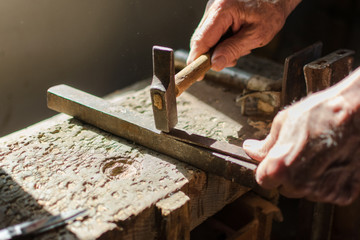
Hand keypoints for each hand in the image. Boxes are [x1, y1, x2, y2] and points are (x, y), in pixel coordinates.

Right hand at [188, 0, 300, 71]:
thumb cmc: (271, 11)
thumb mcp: (257, 35)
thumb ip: (234, 50)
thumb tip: (215, 64)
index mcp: (223, 9)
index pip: (202, 39)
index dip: (197, 59)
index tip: (197, 74)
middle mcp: (214, 7)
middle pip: (201, 39)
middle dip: (213, 55)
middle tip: (232, 60)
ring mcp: (213, 9)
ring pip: (207, 38)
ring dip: (220, 49)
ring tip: (241, 45)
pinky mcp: (216, 13)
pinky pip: (212, 33)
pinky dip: (222, 41)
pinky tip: (237, 39)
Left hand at [243, 68, 359, 204]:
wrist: (359, 111)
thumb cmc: (321, 112)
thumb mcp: (284, 122)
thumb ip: (266, 143)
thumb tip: (251, 149)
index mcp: (279, 168)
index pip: (263, 180)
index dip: (268, 169)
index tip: (274, 160)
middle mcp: (299, 184)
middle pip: (284, 188)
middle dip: (287, 174)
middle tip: (300, 153)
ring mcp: (323, 191)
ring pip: (305, 192)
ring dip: (307, 179)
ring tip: (318, 154)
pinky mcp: (344, 193)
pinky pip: (327, 193)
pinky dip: (328, 182)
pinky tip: (332, 162)